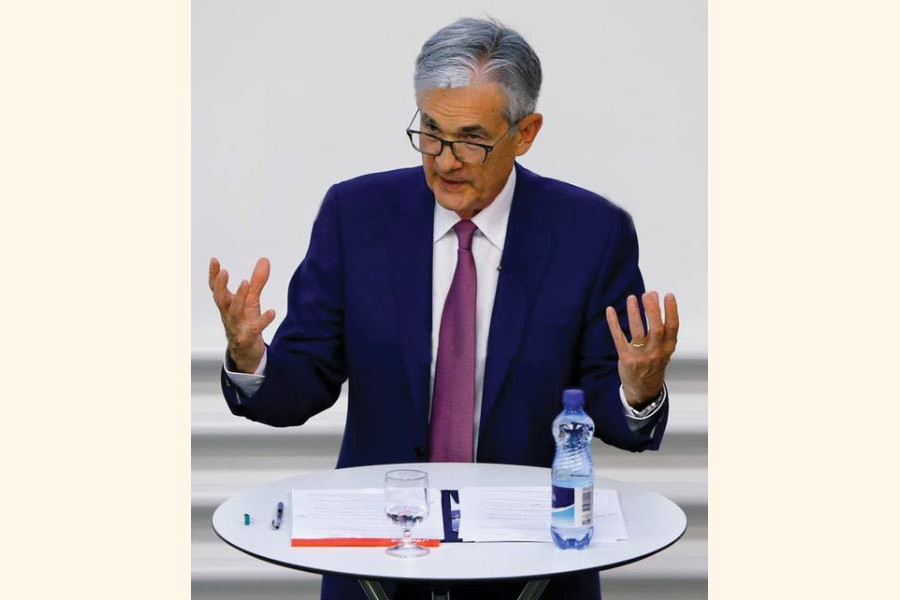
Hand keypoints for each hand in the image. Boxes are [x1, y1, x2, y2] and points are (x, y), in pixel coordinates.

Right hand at [209, 257, 276, 373]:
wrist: (246, 351)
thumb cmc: (246, 322)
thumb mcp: (251, 300)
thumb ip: (258, 281)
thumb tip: (264, 259)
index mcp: (227, 305)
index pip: (216, 289)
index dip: (213, 275)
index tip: (214, 260)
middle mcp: (229, 314)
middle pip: (221, 299)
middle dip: (220, 286)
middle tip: (224, 272)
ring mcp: (237, 326)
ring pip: (234, 311)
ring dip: (238, 297)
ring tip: (245, 282)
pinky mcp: (248, 337)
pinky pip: (255, 328)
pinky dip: (263, 320)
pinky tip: (272, 312)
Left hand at [605, 291, 678, 408]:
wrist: (643, 390)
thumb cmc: (653, 364)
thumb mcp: (665, 350)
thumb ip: (663, 332)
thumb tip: (655, 303)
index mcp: (668, 348)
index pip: (673, 327)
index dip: (671, 311)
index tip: (668, 295)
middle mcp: (656, 352)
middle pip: (655, 328)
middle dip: (652, 309)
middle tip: (648, 294)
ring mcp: (640, 356)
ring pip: (637, 331)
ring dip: (634, 313)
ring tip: (632, 298)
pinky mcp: (625, 358)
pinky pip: (618, 338)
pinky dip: (613, 323)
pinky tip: (610, 310)